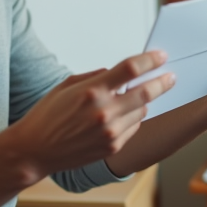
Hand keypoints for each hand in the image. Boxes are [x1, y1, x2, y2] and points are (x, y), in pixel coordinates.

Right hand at [9, 51, 174, 180]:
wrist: (35, 150)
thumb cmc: (48, 115)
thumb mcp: (67, 85)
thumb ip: (96, 77)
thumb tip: (120, 73)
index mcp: (92, 91)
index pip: (131, 69)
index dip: (150, 60)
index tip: (161, 56)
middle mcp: (104, 112)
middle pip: (146, 92)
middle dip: (163, 82)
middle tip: (171, 76)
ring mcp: (110, 132)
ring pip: (141, 111)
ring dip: (141, 102)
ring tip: (128, 99)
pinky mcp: (112, 147)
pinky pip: (133, 127)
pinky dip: (132, 118)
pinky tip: (118, 116)